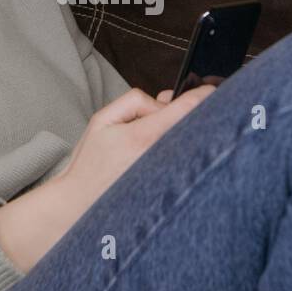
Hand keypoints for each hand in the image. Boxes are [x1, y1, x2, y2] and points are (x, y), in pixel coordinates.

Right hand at [57, 83, 216, 221]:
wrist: (82, 203)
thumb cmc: (90, 164)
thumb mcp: (103, 120)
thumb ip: (135, 101)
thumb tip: (163, 101)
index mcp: (144, 136)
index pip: (187, 108)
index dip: (203, 94)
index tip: (210, 87)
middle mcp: (162, 156)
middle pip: (194, 124)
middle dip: (187, 112)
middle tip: (167, 111)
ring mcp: (169, 173)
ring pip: (190, 141)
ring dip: (181, 131)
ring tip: (152, 134)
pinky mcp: (170, 185)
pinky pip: (185, 159)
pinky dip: (179, 148)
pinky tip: (157, 150)